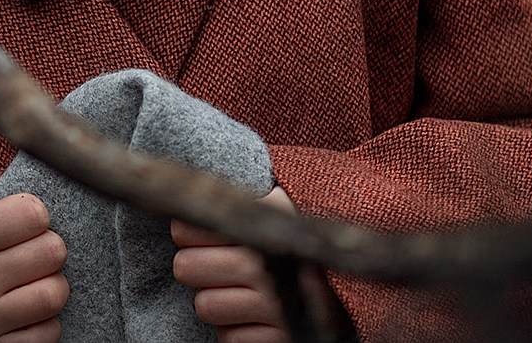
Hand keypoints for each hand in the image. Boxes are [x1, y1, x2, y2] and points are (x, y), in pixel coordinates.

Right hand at [0, 192, 69, 342]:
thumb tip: (48, 209)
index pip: (33, 214)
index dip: (35, 216)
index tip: (25, 223)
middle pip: (52, 252)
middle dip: (48, 249)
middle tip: (33, 253)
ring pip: (53, 295)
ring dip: (51, 287)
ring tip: (33, 283)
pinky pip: (48, 334)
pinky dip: (44, 323)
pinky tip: (25, 313)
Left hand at [171, 186, 342, 342]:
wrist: (355, 278)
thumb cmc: (299, 240)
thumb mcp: (275, 207)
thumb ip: (235, 201)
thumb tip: (177, 204)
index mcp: (263, 222)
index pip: (186, 228)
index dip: (188, 233)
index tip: (198, 234)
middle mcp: (267, 265)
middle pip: (185, 268)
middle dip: (196, 269)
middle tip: (219, 266)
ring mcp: (274, 305)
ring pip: (204, 306)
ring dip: (216, 302)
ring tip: (240, 291)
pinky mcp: (281, 338)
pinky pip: (229, 338)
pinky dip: (237, 330)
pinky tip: (255, 316)